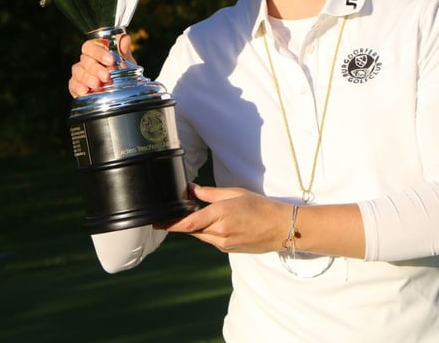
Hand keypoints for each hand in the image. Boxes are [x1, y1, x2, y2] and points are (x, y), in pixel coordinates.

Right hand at [68, 34, 134, 97]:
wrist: (123, 89)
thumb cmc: (122, 71)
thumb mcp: (126, 61)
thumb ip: (124, 51)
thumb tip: (124, 39)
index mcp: (97, 50)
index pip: (90, 46)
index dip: (99, 52)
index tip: (111, 60)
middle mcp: (86, 60)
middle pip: (85, 60)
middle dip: (95, 68)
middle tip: (106, 76)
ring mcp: (80, 73)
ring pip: (78, 72)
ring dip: (87, 78)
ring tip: (97, 85)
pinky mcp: (76, 86)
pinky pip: (73, 85)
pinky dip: (78, 88)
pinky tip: (85, 91)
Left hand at [163, 184, 288, 253]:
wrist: (281, 228)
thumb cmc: (262, 207)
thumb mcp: (236, 194)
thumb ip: (211, 193)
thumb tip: (192, 189)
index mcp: (221, 215)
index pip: (188, 223)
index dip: (170, 224)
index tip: (157, 222)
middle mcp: (220, 232)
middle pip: (192, 230)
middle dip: (184, 221)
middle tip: (182, 210)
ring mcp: (224, 244)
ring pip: (200, 236)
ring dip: (198, 226)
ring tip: (206, 214)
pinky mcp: (228, 250)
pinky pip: (211, 240)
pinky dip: (209, 232)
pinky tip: (220, 223)